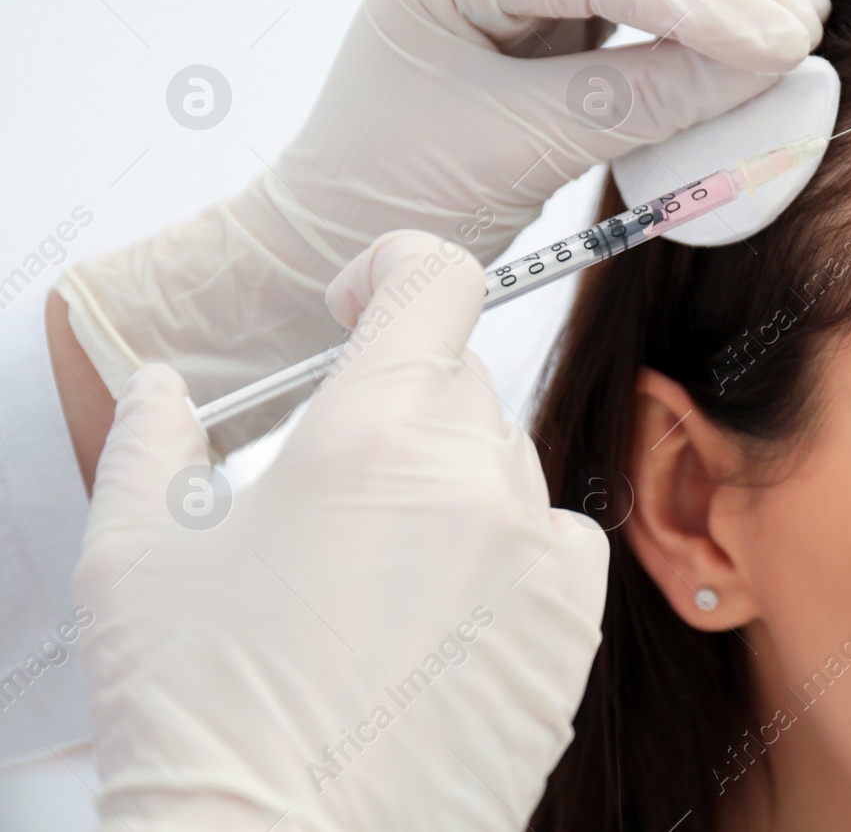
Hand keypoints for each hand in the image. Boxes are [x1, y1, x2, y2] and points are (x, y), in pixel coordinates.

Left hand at [58, 0, 827, 450]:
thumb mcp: (521, 150)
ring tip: (799, 24)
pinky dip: (703, 16)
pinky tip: (757, 38)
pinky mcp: (554, 12)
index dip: (698, 1)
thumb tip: (760, 73)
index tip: (777, 46)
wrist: (339, 236)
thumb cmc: (394, 194)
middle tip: (801, 24)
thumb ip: (640, 102)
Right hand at [75, 230, 608, 831]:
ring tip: (375, 574)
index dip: (394, 270)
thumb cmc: (204, 723)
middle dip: (395, 408)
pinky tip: (440, 611)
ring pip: (504, 461)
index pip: (435, 280)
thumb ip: (149, 444)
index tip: (363, 303)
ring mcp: (538, 553)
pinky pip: (553, 538)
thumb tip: (158, 388)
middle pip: (456, 382)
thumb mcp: (134, 564)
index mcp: (370, 437)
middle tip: (330, 491)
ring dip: (449, 483)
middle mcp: (475, 480)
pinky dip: (507, 548)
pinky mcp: (574, 624)